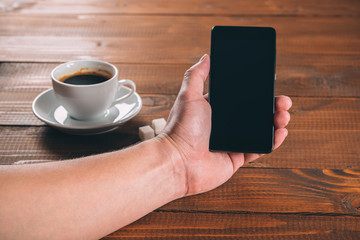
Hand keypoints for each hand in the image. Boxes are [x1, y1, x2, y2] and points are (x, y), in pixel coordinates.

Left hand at [161, 54, 291, 195]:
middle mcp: (225, 125)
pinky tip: (280, 132)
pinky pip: (259, 149)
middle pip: (255, 113)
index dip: (257, 92)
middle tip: (283, 101)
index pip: (241, 97)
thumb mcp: (188, 96)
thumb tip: (206, 57)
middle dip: (272, 106)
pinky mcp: (236, 158)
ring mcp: (232, 142)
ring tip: (283, 115)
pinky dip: (272, 142)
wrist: (178, 162)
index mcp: (215, 109)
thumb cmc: (180, 129)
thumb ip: (197, 75)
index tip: (270, 84)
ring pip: (260, 130)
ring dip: (275, 122)